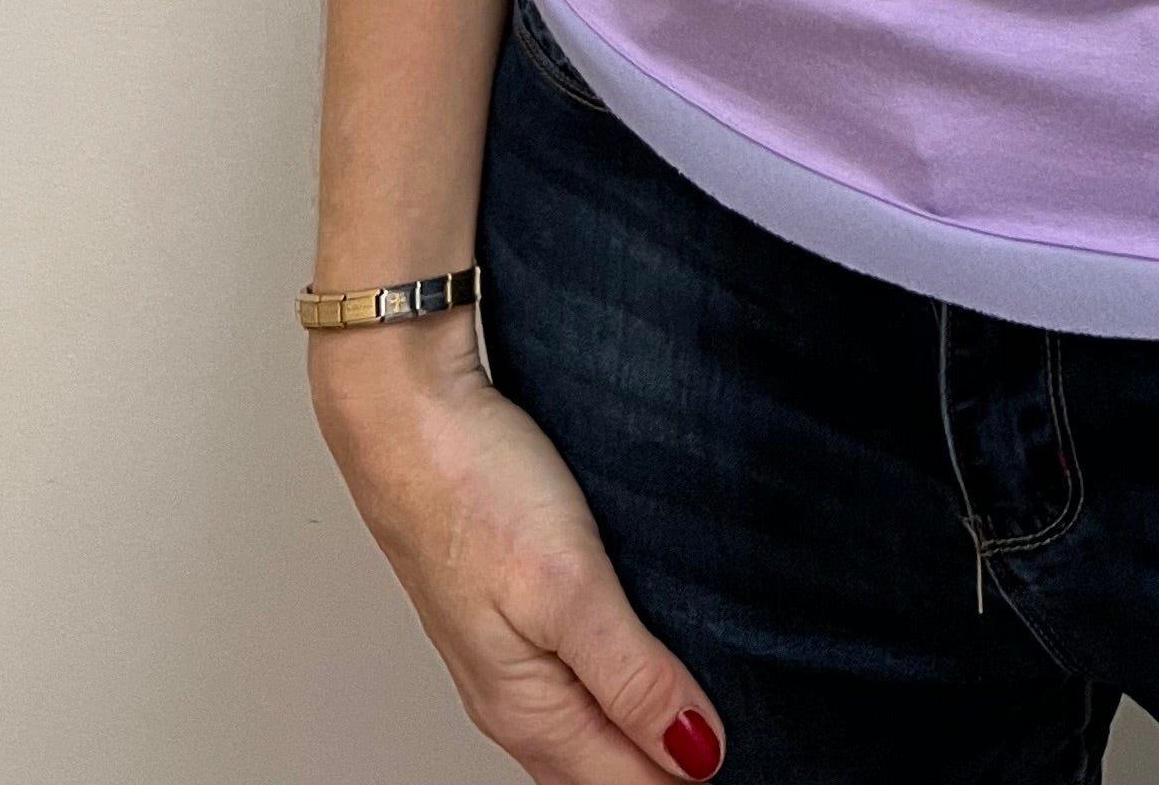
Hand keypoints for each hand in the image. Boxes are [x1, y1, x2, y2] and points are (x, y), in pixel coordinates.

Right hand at [312, 331, 728, 779]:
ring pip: (590, 732)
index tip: (754, 745)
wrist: (404, 411)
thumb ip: (631, 677)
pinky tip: (654, 661)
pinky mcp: (513, 609)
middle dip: (671, 766)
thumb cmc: (471, 487)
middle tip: (742, 734)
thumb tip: (695, 755)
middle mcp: (515, 700)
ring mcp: (511, 657)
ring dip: (647, 733)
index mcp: (529, 711)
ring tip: (710, 712)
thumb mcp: (570, 587)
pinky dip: (622, 689)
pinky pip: (576, 684)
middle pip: (607, 772)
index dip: (694, 773)